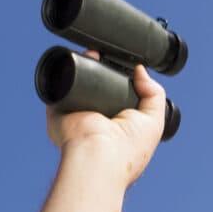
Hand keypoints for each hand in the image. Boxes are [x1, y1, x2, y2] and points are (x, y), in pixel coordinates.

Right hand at [44, 57, 169, 188]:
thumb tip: (141, 71)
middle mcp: (96, 122)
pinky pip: (60, 85)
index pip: (119, 99)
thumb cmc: (127, 150)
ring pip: (80, 82)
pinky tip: (82, 60)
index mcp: (116, 128)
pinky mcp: (59, 111)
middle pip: (99, 88)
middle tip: (109, 57)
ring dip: (88, 66)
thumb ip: (154, 95)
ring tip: (96, 54)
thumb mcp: (153, 122)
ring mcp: (76, 116)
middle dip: (105, 70)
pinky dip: (68, 70)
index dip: (125, 81)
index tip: (129, 68)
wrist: (97, 157)